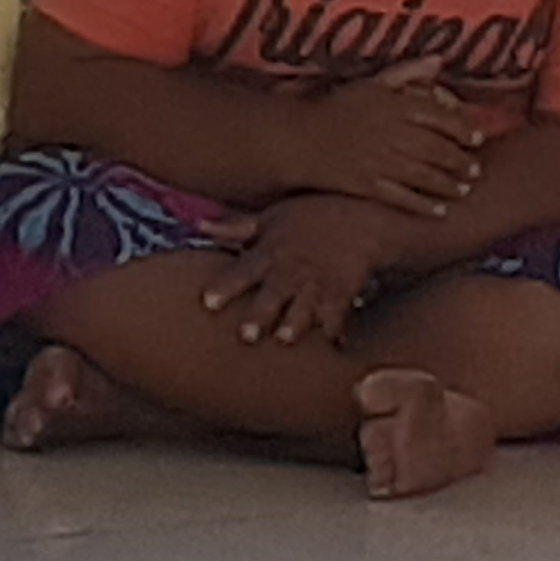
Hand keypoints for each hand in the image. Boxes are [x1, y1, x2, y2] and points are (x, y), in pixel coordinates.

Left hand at [200, 196, 388, 347]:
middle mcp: (291, 269)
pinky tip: (333, 347)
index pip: (241, 271)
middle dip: (260, 314)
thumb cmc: (311, 217)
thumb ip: (236, 227)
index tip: (206, 303)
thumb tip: (198, 225)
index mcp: (269, 252)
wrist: (362, 213)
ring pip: (304, 305)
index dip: (224, 287)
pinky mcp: (342, 291)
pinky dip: (336, 330)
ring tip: (286, 339)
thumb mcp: (271, 217)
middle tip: (245, 335)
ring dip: (295, 322)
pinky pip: (339, 313)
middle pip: (272, 294)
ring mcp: (317, 282)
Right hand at [292, 79, 487, 215]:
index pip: (438, 117)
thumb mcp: (371, 82)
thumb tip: (438, 60)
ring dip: (449, 184)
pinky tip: (439, 211)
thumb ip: (407, 71)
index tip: (477, 138)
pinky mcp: (367, 185)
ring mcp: (379, 161)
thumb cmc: (336, 107)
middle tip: (475, 169)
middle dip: (461, 161)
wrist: (299, 139)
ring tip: (464, 189)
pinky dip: (423, 205)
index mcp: (393, 105)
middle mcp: (390, 133)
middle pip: (437, 149)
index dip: (463, 128)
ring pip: (425, 175)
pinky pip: (402, 197)